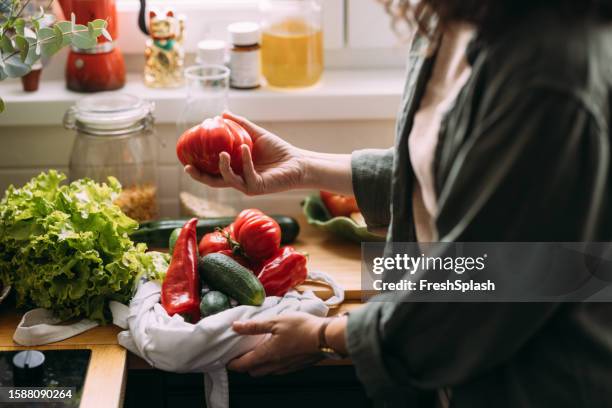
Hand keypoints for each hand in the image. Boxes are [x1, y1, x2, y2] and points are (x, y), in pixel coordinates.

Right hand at [185, 111, 307, 195]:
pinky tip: (245, 148)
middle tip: (189, 167)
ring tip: (223, 153)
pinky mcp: (258, 187)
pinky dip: (246, 161)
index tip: (185, 160)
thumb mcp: (255, 134)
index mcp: (235, 170)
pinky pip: (248, 174)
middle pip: (214, 182)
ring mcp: (248, 185)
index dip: (198, 169)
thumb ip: (240, 125)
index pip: (212, 172)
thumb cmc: (277, 150)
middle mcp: (239, 180)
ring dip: (224, 167)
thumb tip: (221, 113)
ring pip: (228, 180)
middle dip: (200, 176)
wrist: (297, 162)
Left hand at [228, 313, 324, 375]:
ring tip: (258, 352)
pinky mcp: (295, 367)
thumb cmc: (302, 327)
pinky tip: (276, 352)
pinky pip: (278, 370)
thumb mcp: (276, 321)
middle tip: (242, 353)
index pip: (243, 365)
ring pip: (266, 372)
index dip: (232, 364)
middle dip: (245, 365)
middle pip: (253, 371)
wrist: (326, 338)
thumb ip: (254, 326)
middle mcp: (274, 365)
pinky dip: (272, 364)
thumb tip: (235, 327)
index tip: (227, 359)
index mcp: (267, 355)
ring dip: (259, 365)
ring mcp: (286, 368)